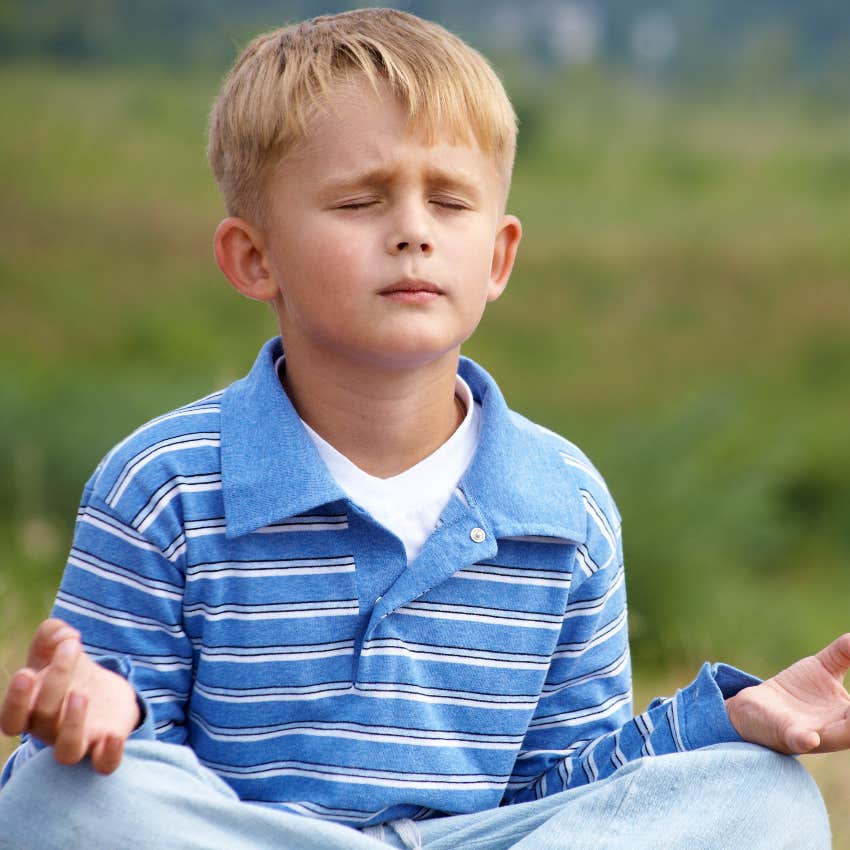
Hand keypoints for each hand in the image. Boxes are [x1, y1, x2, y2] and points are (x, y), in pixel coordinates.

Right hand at [0, 618, 140, 773]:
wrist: (105, 692)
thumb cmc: (70, 671)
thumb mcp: (59, 646)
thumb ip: (53, 633)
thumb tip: (63, 634)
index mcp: (30, 711)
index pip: (10, 719)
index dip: (15, 700)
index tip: (28, 672)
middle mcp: (50, 731)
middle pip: (43, 717)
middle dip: (56, 678)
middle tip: (70, 647)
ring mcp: (78, 741)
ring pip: (67, 751)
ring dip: (72, 724)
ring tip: (81, 694)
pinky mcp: (106, 746)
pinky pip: (104, 765)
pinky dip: (108, 755)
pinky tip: (112, 737)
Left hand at [726, 633, 849, 754]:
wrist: (757, 706)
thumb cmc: (797, 690)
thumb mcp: (823, 667)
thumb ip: (844, 653)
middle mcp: (838, 728)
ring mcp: (814, 733)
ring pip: (841, 736)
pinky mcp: (787, 733)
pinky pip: (799, 740)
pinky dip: (805, 739)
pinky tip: (811, 737)